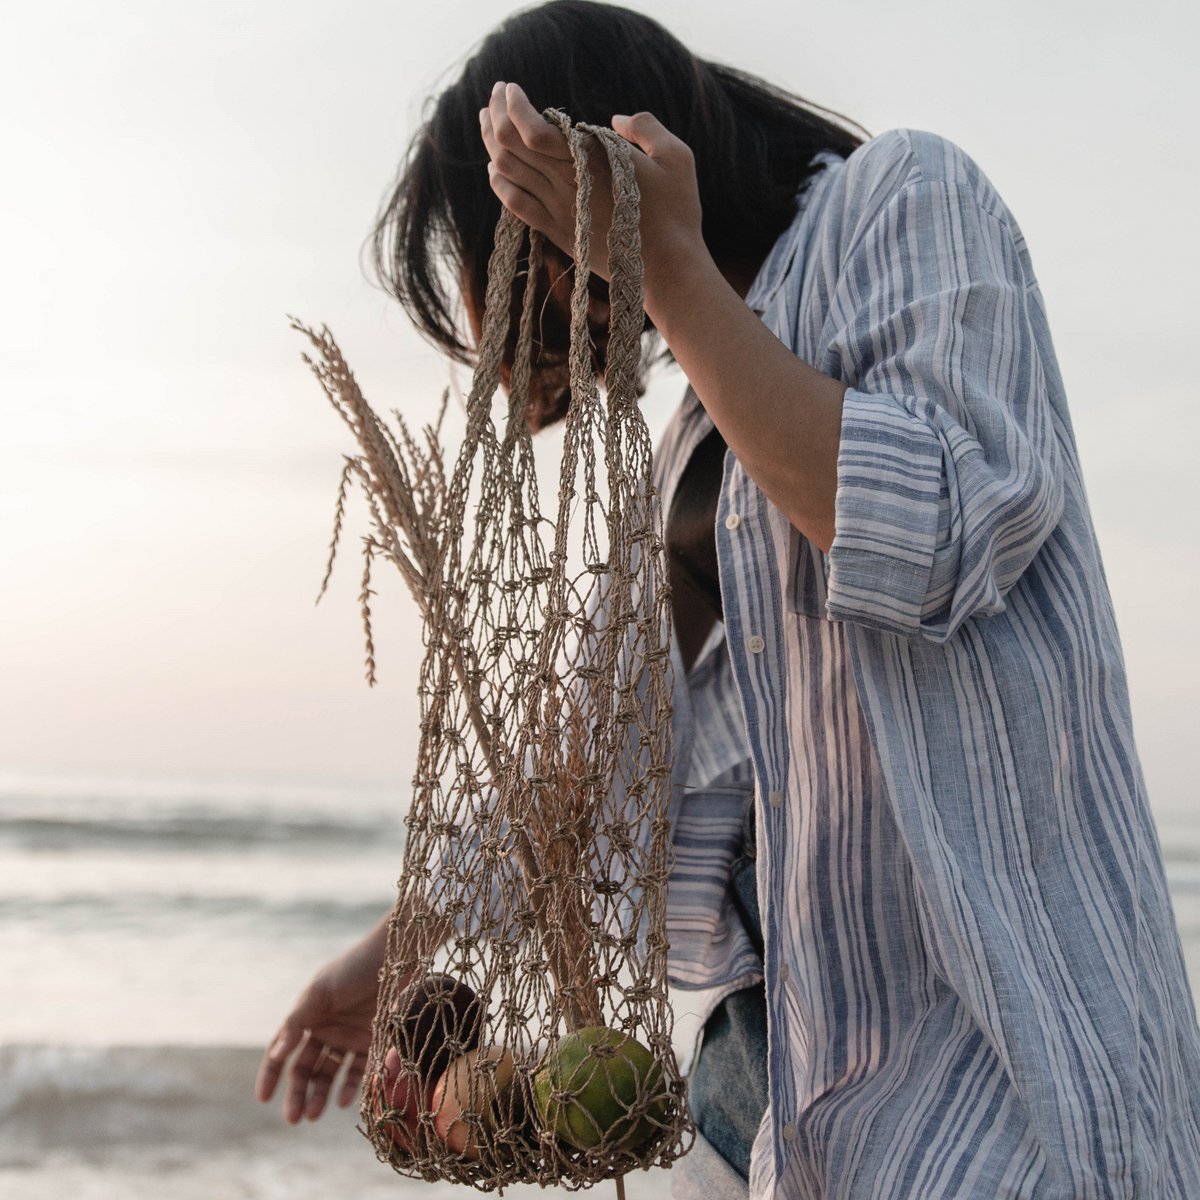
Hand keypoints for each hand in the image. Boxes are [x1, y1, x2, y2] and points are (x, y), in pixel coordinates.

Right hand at [255, 917, 388, 1123]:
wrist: (397, 955)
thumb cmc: (354, 968)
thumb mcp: (320, 991)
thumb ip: (298, 1022)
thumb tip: (277, 1054)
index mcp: (308, 1016)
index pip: (284, 1051)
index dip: (272, 1074)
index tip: (263, 1099)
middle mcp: (327, 1029)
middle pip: (306, 1069)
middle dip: (298, 1093)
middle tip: (295, 1118)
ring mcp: (351, 1037)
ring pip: (330, 1074)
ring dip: (321, 1095)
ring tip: (315, 1114)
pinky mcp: (375, 1041)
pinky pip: (360, 1071)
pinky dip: (351, 1087)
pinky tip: (344, 1101)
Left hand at [479, 80, 707, 291]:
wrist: (668, 271)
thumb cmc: (677, 213)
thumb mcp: (676, 157)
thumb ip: (645, 128)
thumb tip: (616, 120)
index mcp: (591, 159)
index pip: (531, 129)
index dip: (513, 106)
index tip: (510, 87)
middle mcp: (566, 184)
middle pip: (510, 145)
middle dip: (496, 114)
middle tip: (494, 96)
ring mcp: (558, 211)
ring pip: (506, 171)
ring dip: (491, 143)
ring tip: (488, 122)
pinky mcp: (558, 233)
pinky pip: (515, 205)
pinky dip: (499, 183)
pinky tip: (494, 169)